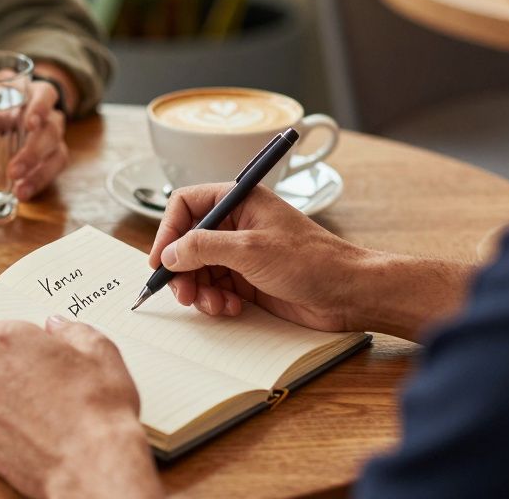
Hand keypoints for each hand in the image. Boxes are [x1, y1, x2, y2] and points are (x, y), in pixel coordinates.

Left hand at [0, 317, 162, 497]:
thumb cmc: (98, 407)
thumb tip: (57, 327)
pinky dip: (11, 433)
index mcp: (5, 343)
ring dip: (11, 405)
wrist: (94, 465)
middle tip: (47, 380)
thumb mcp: (99, 351)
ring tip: (50, 413)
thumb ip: (71, 331)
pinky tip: (43, 436)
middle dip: (9, 373)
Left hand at [8, 80, 68, 201]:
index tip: (29, 124)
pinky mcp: (53, 158)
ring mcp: (54, 139)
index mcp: (35, 95)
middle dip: (34, 152)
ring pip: (57, 154)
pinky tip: (22, 194)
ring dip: (39, 174)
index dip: (41, 108)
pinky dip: (38, 183)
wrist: (3, 116)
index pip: (46, 95)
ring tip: (20, 191)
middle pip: (51, 131)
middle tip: (13, 171)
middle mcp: (49, 116)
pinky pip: (54, 171)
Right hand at [147, 184, 375, 331]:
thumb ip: (203, 248)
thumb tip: (169, 254)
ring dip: (200, 290)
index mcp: (240, 201)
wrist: (348, 293)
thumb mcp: (250, 250)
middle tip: (183, 294)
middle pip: (188, 242)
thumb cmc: (311, 261)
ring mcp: (242, 253)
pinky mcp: (248, 279)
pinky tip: (231, 308)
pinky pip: (216, 288)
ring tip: (215, 305)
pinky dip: (216, 300)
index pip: (187, 205)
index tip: (160, 260)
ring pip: (199, 269)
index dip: (168, 231)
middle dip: (182, 269)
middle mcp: (237, 224)